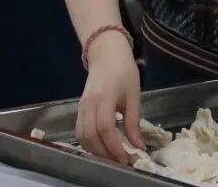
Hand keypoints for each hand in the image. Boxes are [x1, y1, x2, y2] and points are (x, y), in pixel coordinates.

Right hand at [75, 31, 142, 162]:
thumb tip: (138, 146)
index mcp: (104, 98)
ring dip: (95, 150)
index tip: (126, 158)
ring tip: (111, 157)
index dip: (114, 146)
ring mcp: (81, 107)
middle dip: (104, 153)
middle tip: (120, 161)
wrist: (106, 54)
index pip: (105, 128)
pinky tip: (101, 147)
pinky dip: (88, 143)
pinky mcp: (79, 109)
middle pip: (90, 136)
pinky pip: (79, 131)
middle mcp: (89, 104)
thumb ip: (134, 121)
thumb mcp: (134, 94)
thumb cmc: (124, 72)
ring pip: (82, 136)